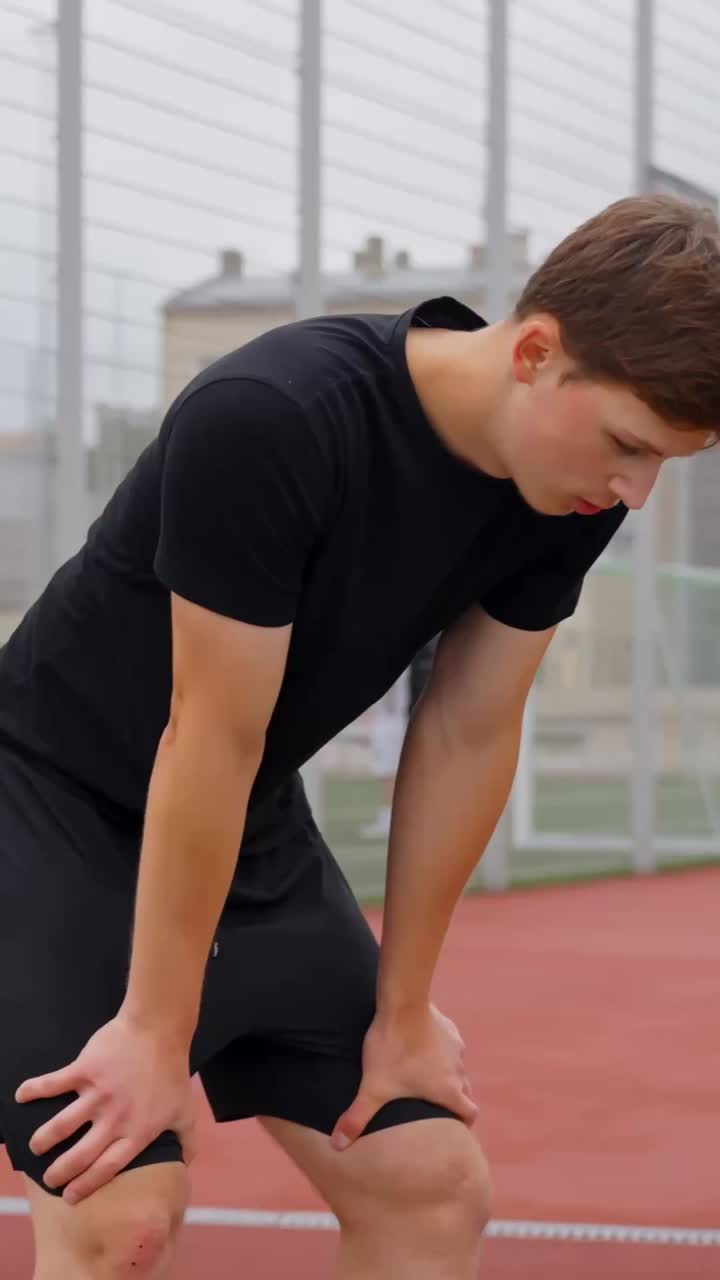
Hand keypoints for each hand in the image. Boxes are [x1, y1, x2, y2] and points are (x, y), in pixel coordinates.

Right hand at [15, 1013, 195, 1203]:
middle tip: (50, 1178)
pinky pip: (53, 1084)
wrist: (159, 1029)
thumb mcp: (185, 1111)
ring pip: (62, 1125)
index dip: (85, 1185)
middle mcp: (115, 1118)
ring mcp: (98, 1094)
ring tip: (35, 1146)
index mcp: (137, 1131)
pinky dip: (34, 1090)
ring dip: (44, 1139)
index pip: (106, 1168)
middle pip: (80, 1155)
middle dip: (60, 1172)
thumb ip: (186, 1142)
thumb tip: (185, 1167)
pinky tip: (22, 1096)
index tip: (69, 1196)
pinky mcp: (85, 1070)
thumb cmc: (171, 1071)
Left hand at [331, 1003, 476, 1149]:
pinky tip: (421, 1047)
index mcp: (448, 1089)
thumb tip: (337, 1146)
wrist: (402, 1004)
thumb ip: (357, 1118)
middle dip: (454, 1099)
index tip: (452, 1125)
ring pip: (457, 1067)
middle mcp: (458, 1070)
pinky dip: (440, 1051)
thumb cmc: (391, 1049)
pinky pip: (449, 1045)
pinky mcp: (449, 1028)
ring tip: (424, 1075)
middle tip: (434, 1104)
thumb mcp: (372, 1088)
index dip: (463, 1122)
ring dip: (446, 1073)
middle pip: (465, 1091)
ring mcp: (456, 1047)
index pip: (470, 1114)